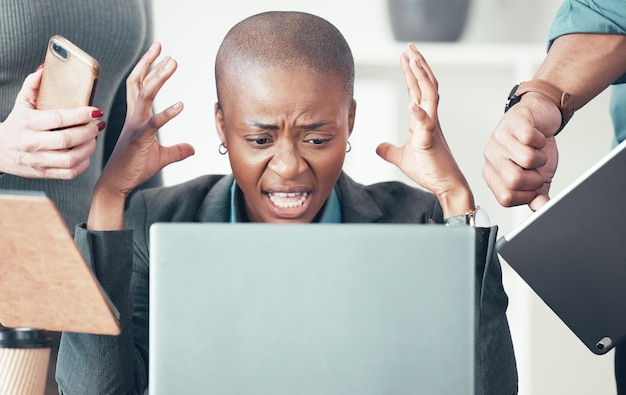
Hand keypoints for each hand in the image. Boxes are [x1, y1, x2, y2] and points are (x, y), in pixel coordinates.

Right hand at [0, 67, 104, 178]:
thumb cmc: (16, 125)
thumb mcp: (21, 103)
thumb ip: (33, 85)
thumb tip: (45, 69)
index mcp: (28, 123)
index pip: (58, 118)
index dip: (80, 115)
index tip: (95, 111)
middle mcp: (32, 143)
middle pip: (67, 139)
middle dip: (89, 131)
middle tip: (98, 124)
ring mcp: (38, 160)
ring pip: (71, 158)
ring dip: (89, 148)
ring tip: (94, 138)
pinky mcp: (44, 173)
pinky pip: (70, 173)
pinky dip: (83, 164)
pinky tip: (86, 153)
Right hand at [89, 43, 194, 229]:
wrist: (116, 184)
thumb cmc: (134, 168)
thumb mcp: (162, 157)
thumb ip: (177, 150)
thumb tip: (193, 148)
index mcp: (137, 117)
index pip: (139, 86)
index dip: (148, 67)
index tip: (159, 53)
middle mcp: (134, 117)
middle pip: (139, 83)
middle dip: (151, 64)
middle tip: (162, 46)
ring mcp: (135, 126)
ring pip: (145, 95)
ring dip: (159, 77)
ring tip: (172, 62)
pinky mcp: (139, 139)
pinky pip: (154, 123)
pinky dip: (167, 113)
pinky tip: (181, 105)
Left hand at [376, 43, 472, 217]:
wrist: (446, 187)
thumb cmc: (429, 170)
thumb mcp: (402, 158)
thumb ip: (389, 150)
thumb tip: (377, 147)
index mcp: (423, 120)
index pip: (417, 90)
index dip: (411, 72)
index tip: (406, 55)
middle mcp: (430, 119)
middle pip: (425, 86)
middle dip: (417, 65)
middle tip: (410, 47)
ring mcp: (432, 129)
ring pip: (429, 96)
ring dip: (421, 77)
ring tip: (414, 60)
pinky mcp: (430, 142)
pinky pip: (426, 125)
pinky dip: (419, 114)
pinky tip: (412, 104)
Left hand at [482, 92, 560, 210]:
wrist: (540, 117)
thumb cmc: (535, 148)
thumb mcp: (538, 176)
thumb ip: (537, 195)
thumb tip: (542, 209)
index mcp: (493, 174)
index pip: (506, 198)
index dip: (527, 196)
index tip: (534, 186)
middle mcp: (491, 157)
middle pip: (514, 180)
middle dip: (535, 179)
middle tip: (538, 170)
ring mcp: (499, 139)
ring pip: (525, 159)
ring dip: (540, 158)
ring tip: (538, 152)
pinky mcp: (512, 122)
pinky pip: (530, 138)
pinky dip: (541, 141)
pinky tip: (538, 138)